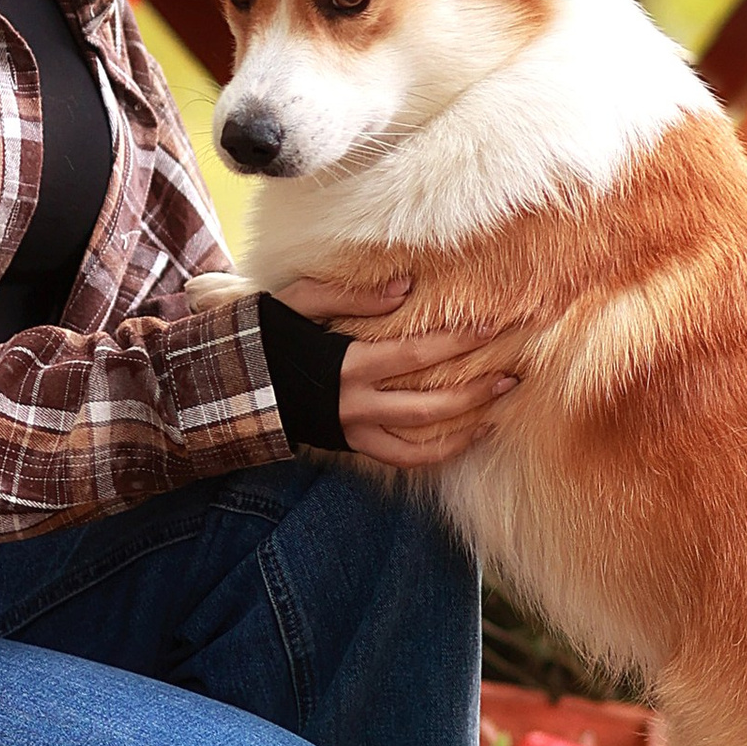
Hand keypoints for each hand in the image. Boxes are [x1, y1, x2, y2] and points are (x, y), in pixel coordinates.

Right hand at [278, 277, 522, 473]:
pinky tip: (467, 436)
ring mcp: (355, 430)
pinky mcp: (352, 445)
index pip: (417, 354)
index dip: (458, 341)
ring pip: (421, 438)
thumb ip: (350, 294)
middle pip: (430, 402)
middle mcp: (355, 404)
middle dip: (476, 388)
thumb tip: (405, 286)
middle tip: (514, 373)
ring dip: (466, 424)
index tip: (492, 326)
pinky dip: (438, 453)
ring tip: (501, 406)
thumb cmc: (266, 335)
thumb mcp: (297, 301)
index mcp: (346, 364)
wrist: (232, 387)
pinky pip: (403, 459)